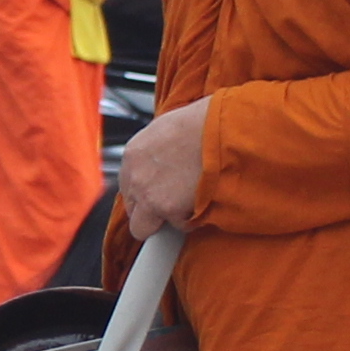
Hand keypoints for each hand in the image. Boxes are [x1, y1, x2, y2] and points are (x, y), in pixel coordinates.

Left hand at [113, 99, 206, 234]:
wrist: (221, 130)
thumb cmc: (203, 123)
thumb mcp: (169, 128)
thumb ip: (158, 150)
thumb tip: (164, 160)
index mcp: (134, 153)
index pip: (128, 185)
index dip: (145, 191)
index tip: (157, 192)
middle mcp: (135, 176)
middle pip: (132, 209)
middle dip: (149, 211)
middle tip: (172, 204)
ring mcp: (148, 195)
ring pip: (145, 226)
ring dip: (166, 219)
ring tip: (190, 204)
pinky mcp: (167, 209)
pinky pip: (177, 226)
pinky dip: (190, 219)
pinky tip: (203, 202)